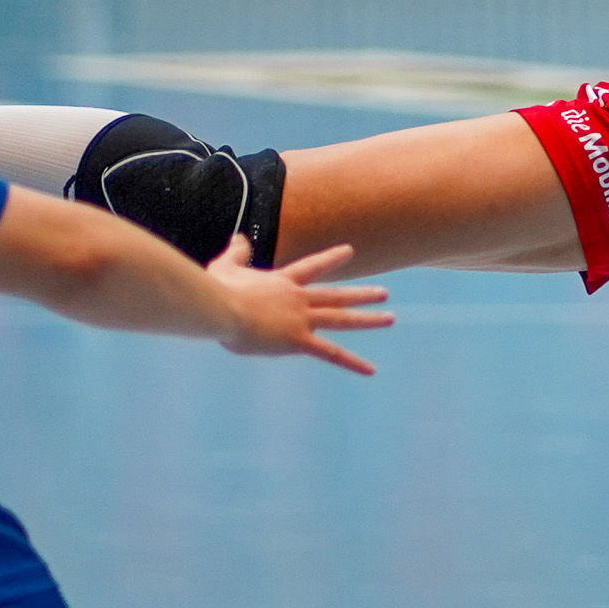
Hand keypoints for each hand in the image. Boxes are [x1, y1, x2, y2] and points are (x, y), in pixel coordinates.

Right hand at [207, 238, 392, 375]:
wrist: (220, 308)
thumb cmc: (217, 290)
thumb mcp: (226, 266)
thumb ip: (237, 252)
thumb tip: (239, 237)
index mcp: (282, 282)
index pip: (313, 267)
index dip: (332, 259)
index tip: (350, 251)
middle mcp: (298, 299)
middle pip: (337, 295)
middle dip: (362, 294)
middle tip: (385, 293)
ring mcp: (301, 319)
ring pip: (342, 318)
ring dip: (368, 319)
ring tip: (390, 318)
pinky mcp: (298, 340)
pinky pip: (331, 353)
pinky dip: (353, 363)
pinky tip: (372, 370)